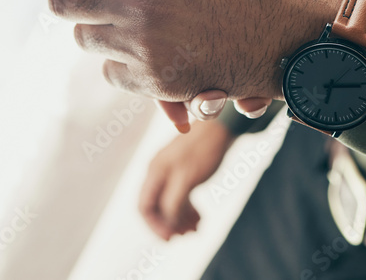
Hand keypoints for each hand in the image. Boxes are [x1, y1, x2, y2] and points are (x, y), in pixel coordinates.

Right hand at [139, 119, 235, 239]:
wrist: (221, 127)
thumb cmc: (203, 151)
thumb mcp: (188, 179)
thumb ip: (174, 202)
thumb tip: (168, 223)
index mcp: (155, 172)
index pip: (144, 206)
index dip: (154, 226)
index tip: (170, 238)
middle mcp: (158, 171)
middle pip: (156, 206)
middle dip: (170, 223)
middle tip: (187, 234)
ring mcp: (170, 171)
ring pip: (169, 202)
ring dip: (180, 218)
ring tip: (197, 228)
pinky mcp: (183, 171)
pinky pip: (179, 195)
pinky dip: (187, 208)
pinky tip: (199, 217)